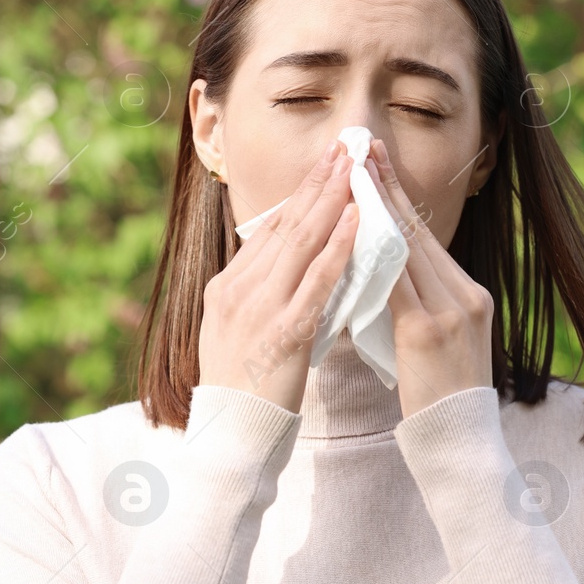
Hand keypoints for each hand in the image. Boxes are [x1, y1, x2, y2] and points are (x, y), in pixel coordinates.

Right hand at [197, 139, 358, 413]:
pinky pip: (315, 284)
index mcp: (226, 287)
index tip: (326, 164)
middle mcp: (238, 290)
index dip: (300, 194)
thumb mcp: (240, 332)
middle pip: (285, 225)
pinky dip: (338, 249)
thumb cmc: (242, 390)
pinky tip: (357, 224)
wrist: (229, 436)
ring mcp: (258, 310)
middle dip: (318, 182)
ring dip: (331, 201)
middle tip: (345, 146)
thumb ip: (262, 297)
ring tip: (355, 169)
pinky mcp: (282, 334)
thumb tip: (291, 268)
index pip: (270, 230)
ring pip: (300, 244)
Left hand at [364, 138, 493, 418]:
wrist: (460, 441)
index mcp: (468, 293)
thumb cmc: (440, 398)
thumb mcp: (437, 340)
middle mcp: (465, 294)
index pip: (425, 237)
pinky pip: (394, 282)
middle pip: (418, 231)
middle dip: (386, 188)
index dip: (397, 198)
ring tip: (351, 175)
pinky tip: (349, 232)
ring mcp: (450, 311)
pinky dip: (371, 254)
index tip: (374, 163)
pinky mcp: (428, 330)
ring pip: (406, 249)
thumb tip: (383, 273)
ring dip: (375, 210)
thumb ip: (418, 304)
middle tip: (361, 149)